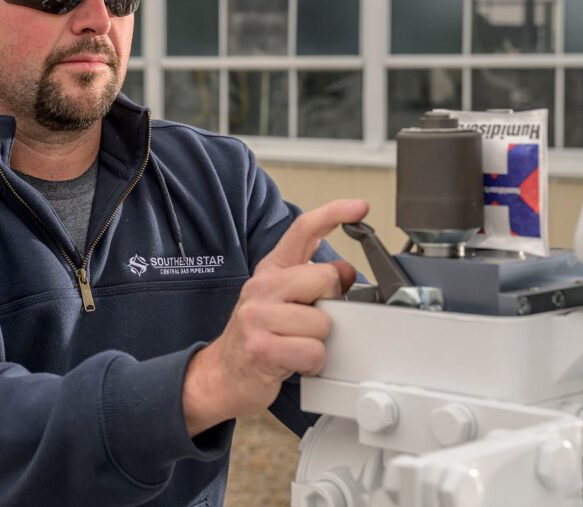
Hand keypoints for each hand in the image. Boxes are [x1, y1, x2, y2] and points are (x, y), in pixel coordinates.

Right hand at [182, 199, 367, 435]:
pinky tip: (294, 363)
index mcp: (271, 270)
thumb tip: (347, 272)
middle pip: (325, 278)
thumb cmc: (259, 337)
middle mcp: (262, 286)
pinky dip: (313, 363)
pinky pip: (313, 352)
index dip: (334, 213)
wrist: (222, 375)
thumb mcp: (284, 302)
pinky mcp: (262, 348)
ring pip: (322, 322)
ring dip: (319, 341)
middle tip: (309, 322)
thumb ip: (314, 281)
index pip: (303, 230)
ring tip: (296, 345)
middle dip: (330, 305)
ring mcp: (258, 317)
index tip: (359, 207)